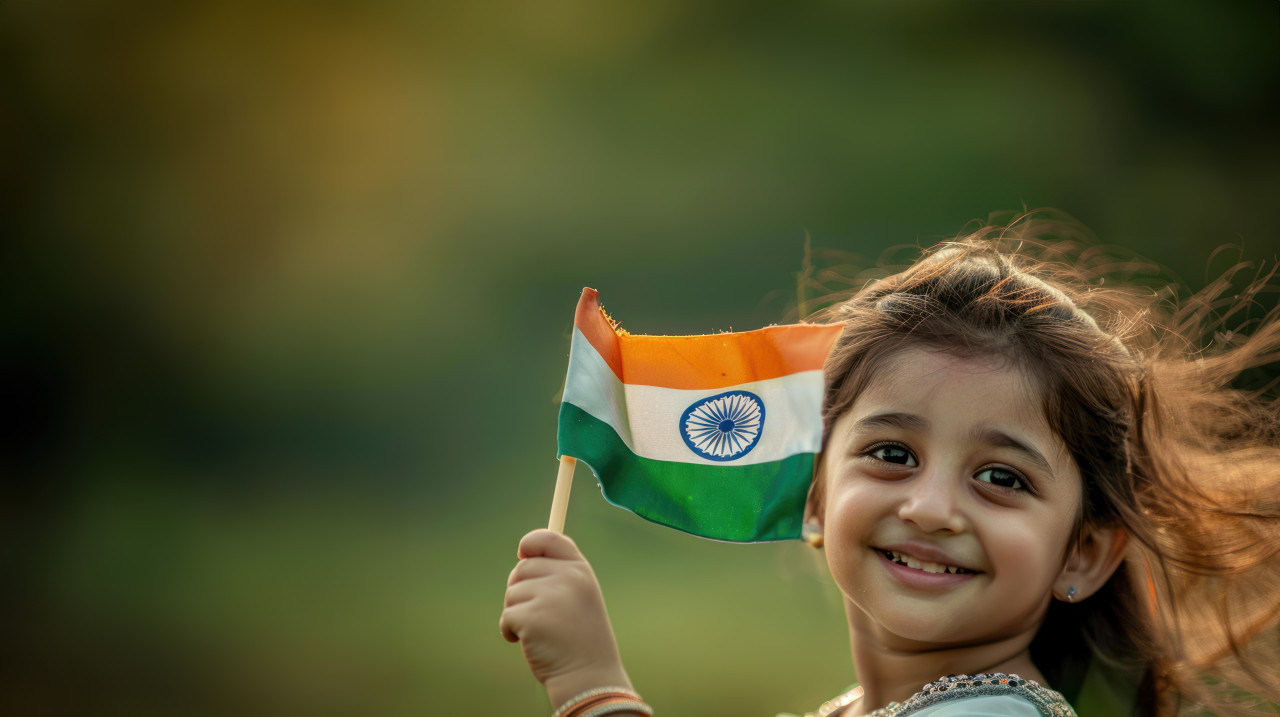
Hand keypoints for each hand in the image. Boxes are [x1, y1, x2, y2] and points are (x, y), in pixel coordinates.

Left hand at [500, 529, 631, 705]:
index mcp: (580, 569)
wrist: (588, 676)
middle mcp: (567, 577)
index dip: (531, 542)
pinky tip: (530, 642)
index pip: (549, 537)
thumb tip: (522, 556)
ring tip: (540, 630)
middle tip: (538, 613)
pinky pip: (506, 616)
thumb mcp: (579, 596)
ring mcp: (549, 596)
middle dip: (520, 589)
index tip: (523, 553)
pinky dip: (510, 632)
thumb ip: (559, 573)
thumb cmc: (580, 637)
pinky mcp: (531, 617)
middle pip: (522, 568)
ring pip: (512, 593)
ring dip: (516, 613)